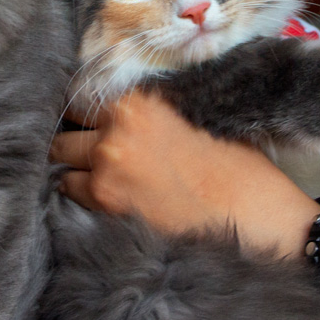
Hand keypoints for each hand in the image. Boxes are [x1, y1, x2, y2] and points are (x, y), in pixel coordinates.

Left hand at [51, 90, 319, 252]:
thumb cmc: (238, 172)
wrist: (257, 220)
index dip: (84, 114)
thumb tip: (121, 118)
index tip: (83, 122)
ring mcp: (106, 168)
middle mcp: (115, 130)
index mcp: (140, 101)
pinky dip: (79, 196)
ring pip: (62, 164)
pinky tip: (101, 199)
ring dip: (74, 169)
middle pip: (65, 132)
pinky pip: (71, 195)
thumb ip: (153, 116)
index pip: (84, 99)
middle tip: (83, 153)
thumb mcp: (198, 121)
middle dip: (72, 142)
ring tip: (91, 177)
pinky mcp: (107, 206)